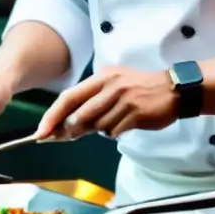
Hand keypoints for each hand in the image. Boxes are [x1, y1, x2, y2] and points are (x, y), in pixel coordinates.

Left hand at [36, 66, 178, 140]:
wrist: (172, 89)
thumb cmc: (138, 88)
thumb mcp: (113, 85)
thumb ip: (91, 102)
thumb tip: (65, 126)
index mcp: (101, 77)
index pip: (69, 96)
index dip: (52, 116)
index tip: (41, 132)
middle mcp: (110, 86)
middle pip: (80, 114)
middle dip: (71, 130)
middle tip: (69, 136)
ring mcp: (123, 100)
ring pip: (97, 126)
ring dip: (100, 130)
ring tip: (114, 120)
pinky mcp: (136, 114)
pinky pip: (114, 132)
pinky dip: (114, 133)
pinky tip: (124, 124)